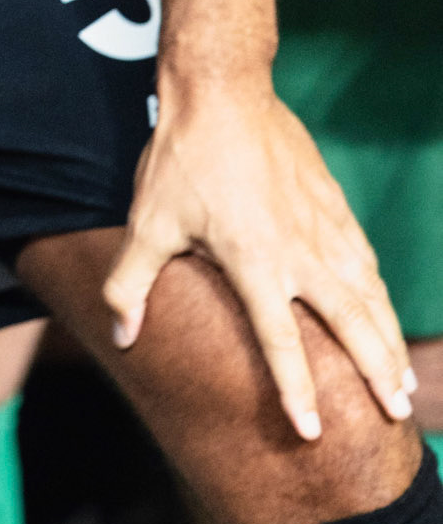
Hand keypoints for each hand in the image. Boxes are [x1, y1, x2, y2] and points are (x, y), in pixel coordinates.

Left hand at [106, 73, 413, 441]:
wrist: (224, 91)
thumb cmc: (181, 159)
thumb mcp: (148, 222)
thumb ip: (131, 283)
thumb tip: (121, 337)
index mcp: (255, 263)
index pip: (281, 342)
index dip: (296, 391)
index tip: (310, 432)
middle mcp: (300, 252)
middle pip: (350, 324)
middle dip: (375, 372)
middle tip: (397, 414)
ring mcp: (323, 227)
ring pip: (368, 295)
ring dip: (388, 340)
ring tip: (402, 382)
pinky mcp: (333, 203)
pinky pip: (364, 259)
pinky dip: (380, 293)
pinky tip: (385, 311)